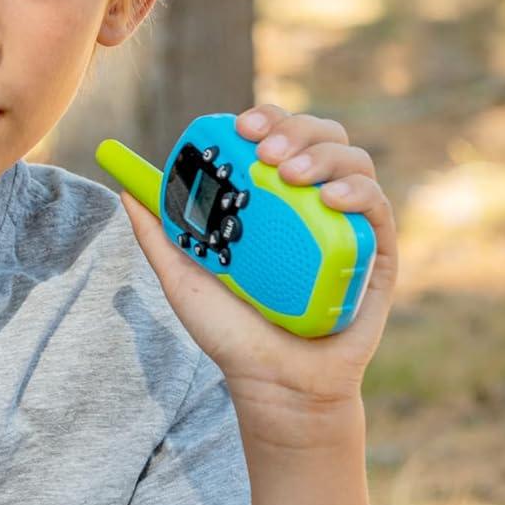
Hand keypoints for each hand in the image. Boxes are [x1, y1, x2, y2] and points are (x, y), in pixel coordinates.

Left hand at [117, 103, 397, 431]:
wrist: (274, 385)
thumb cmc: (232, 333)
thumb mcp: (184, 277)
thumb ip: (158, 235)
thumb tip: (125, 187)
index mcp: (275, 200)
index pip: (280, 137)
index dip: (267, 119)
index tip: (241, 126)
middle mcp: (314, 204)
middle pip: (321, 137)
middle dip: (295, 128)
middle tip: (266, 150)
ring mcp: (348, 226)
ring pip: (353, 161)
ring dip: (324, 154)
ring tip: (292, 173)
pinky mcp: (378, 254)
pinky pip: (378, 207)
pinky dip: (358, 191)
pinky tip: (331, 198)